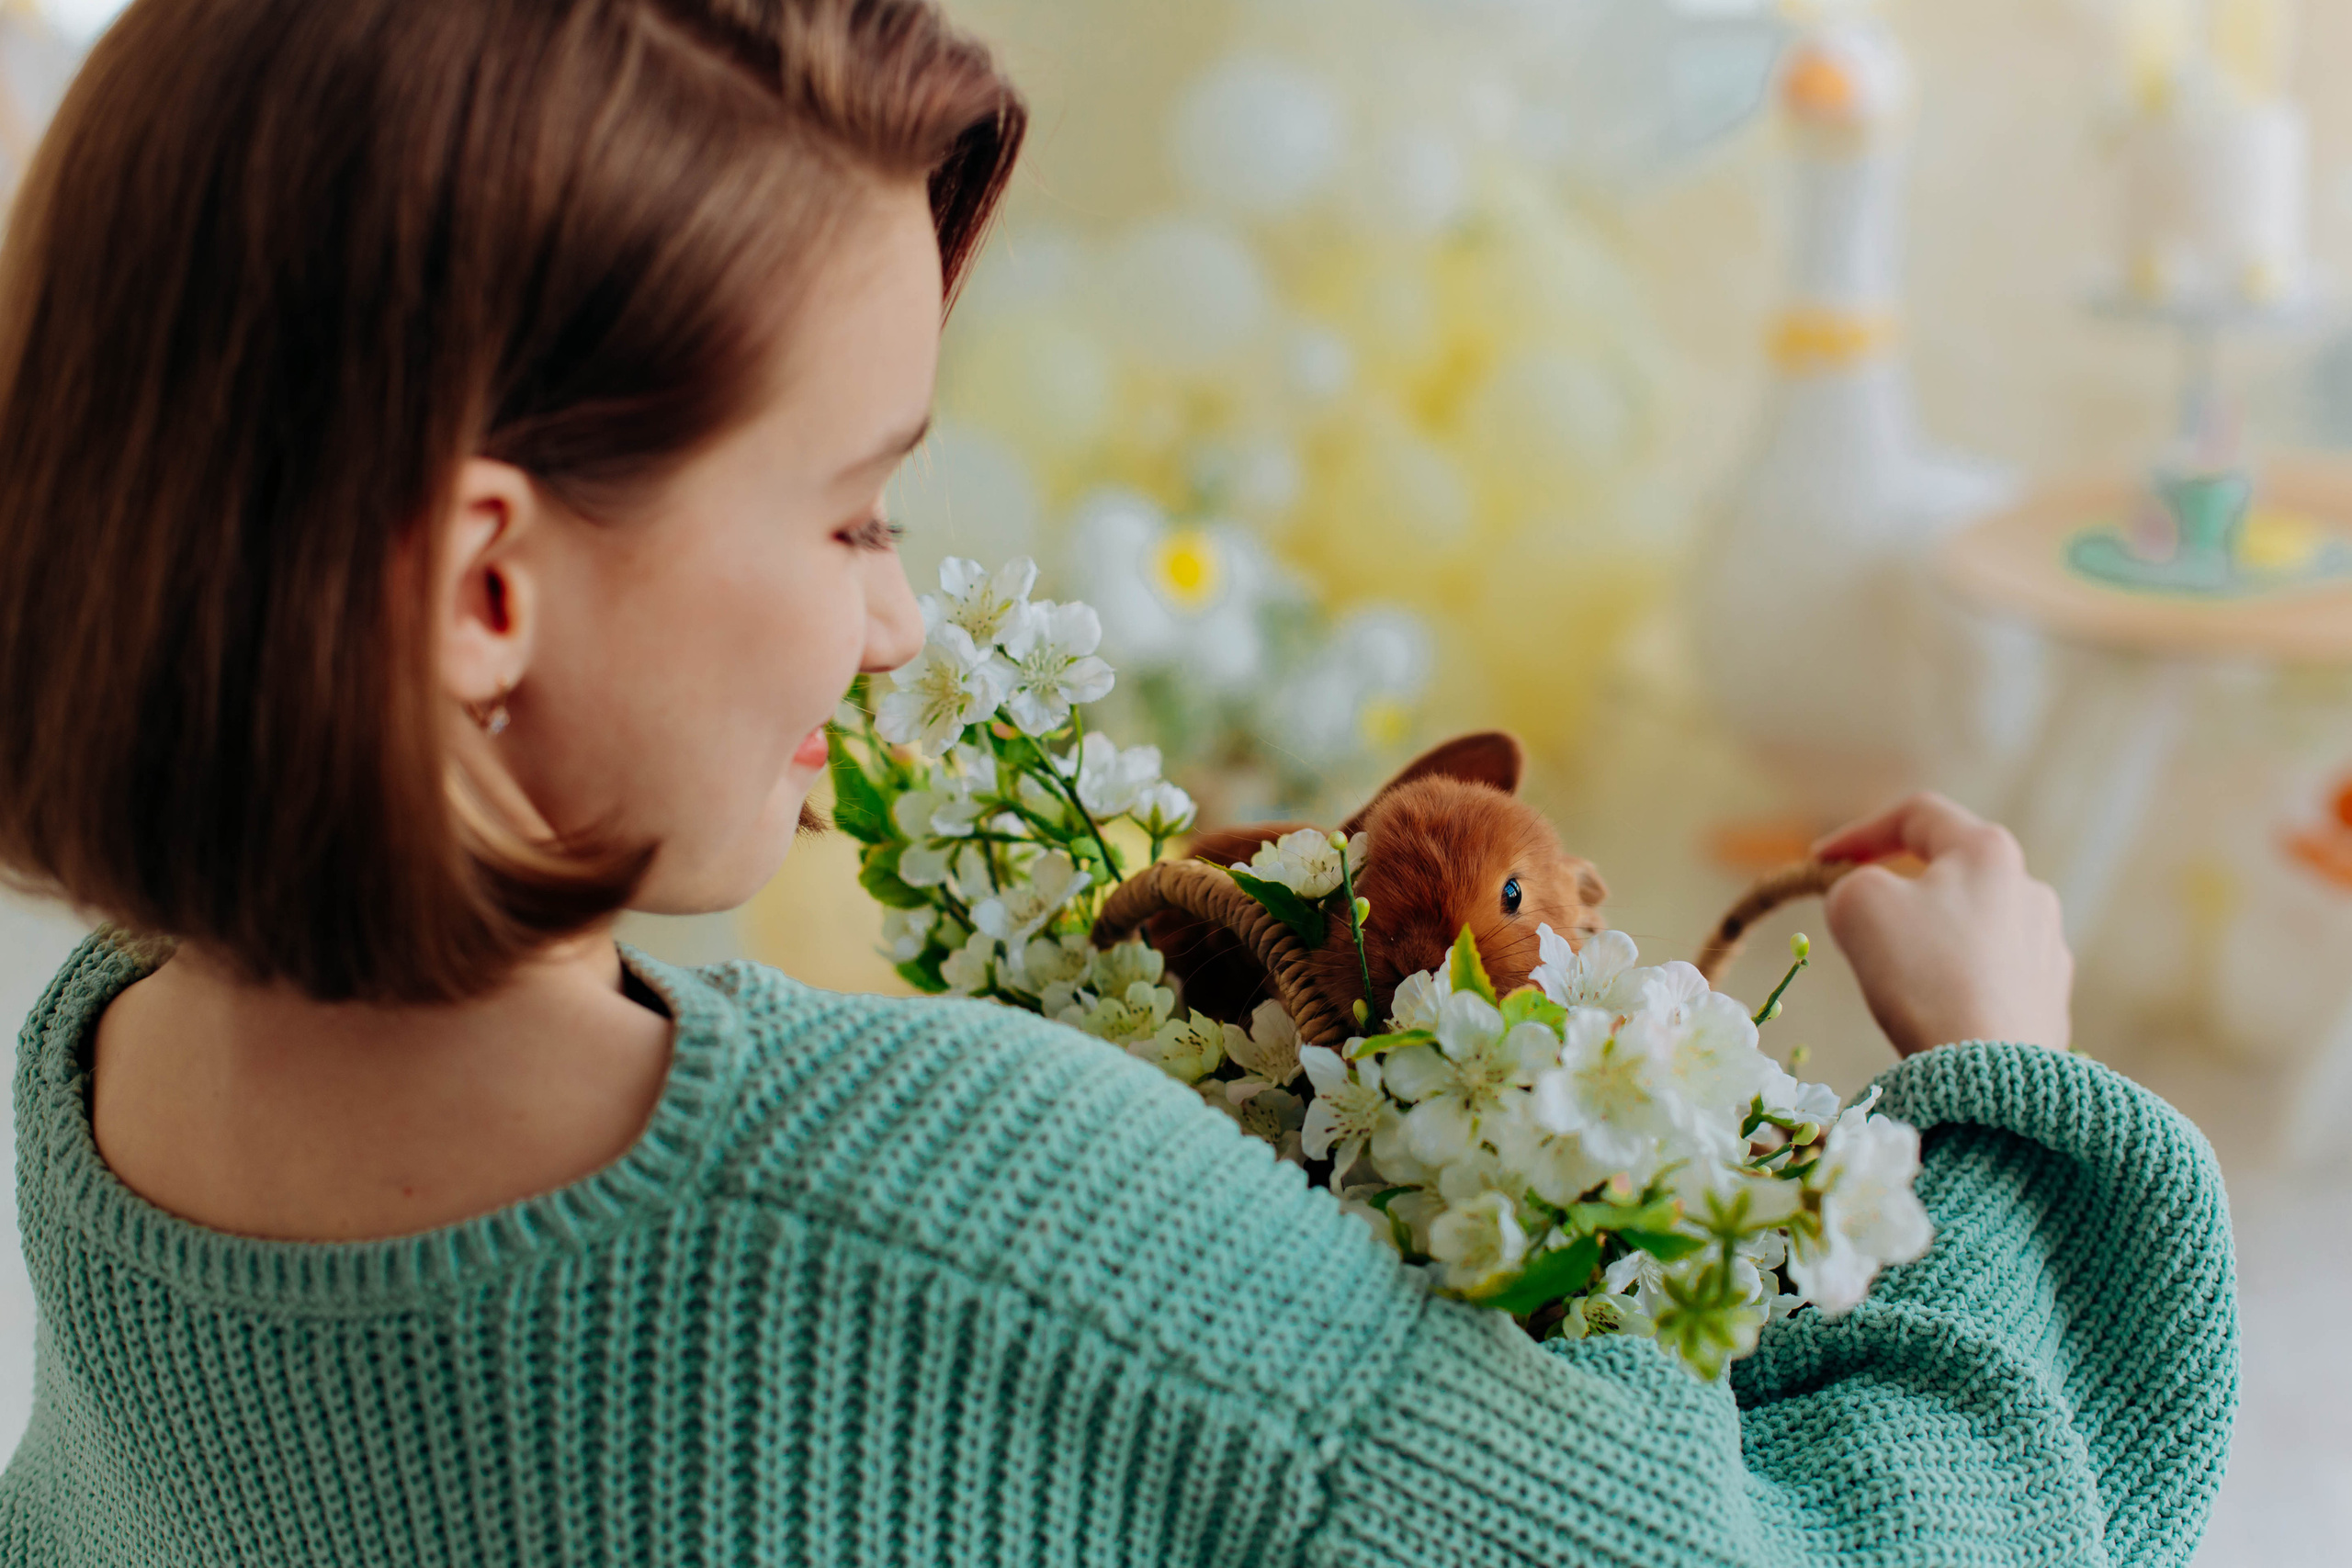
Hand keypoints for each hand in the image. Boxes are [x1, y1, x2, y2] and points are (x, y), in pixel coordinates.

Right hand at [1813, 793, 2072, 1057]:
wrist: (1989, 1073)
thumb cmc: (1921, 975)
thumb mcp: (1858, 905)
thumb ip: (1852, 882)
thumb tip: (1871, 899)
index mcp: (1988, 852)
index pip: (1916, 815)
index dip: (1857, 832)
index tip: (1819, 861)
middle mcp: (2030, 888)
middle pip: (1947, 871)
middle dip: (1899, 889)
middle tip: (1861, 923)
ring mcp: (2048, 945)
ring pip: (1970, 923)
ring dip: (1930, 936)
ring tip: (1898, 977)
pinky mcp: (2051, 997)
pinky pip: (1990, 972)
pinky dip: (1956, 979)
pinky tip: (1937, 1011)